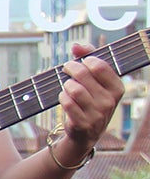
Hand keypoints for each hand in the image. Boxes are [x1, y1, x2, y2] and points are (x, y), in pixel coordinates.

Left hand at [54, 43, 123, 160]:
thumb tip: (77, 45)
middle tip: (67, 69)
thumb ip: (89, 58)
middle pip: (83, 75)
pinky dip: (62, 97)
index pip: (100, 66)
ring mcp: (97, 114)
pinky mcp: (82, 123)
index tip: (81, 61)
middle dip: (71, 68)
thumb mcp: (96, 80)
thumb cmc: (90, 99)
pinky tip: (64, 97)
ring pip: (73, 89)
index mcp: (117, 88)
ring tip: (67, 85)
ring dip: (66, 84)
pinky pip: (66, 103)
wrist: (86, 132)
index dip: (86, 59)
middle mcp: (109, 101)